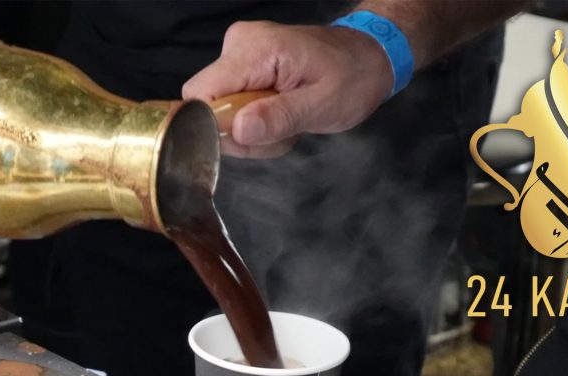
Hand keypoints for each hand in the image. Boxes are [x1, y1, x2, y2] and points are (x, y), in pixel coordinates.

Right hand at [183, 21, 393, 157]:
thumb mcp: (323, 105)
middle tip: (279, 132)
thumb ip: (280, 117)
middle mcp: (239, 45)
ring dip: (251, 131)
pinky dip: (254, 122)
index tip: (249, 137)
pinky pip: (231, 107)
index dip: (215, 126)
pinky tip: (280, 116)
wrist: (366, 57)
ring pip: (219, 112)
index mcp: (256, 49)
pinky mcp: (243, 67)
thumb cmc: (351, 79)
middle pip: (209, 107)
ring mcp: (239, 54)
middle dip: (239, 133)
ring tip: (285, 123)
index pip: (200, 94)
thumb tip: (239, 129)